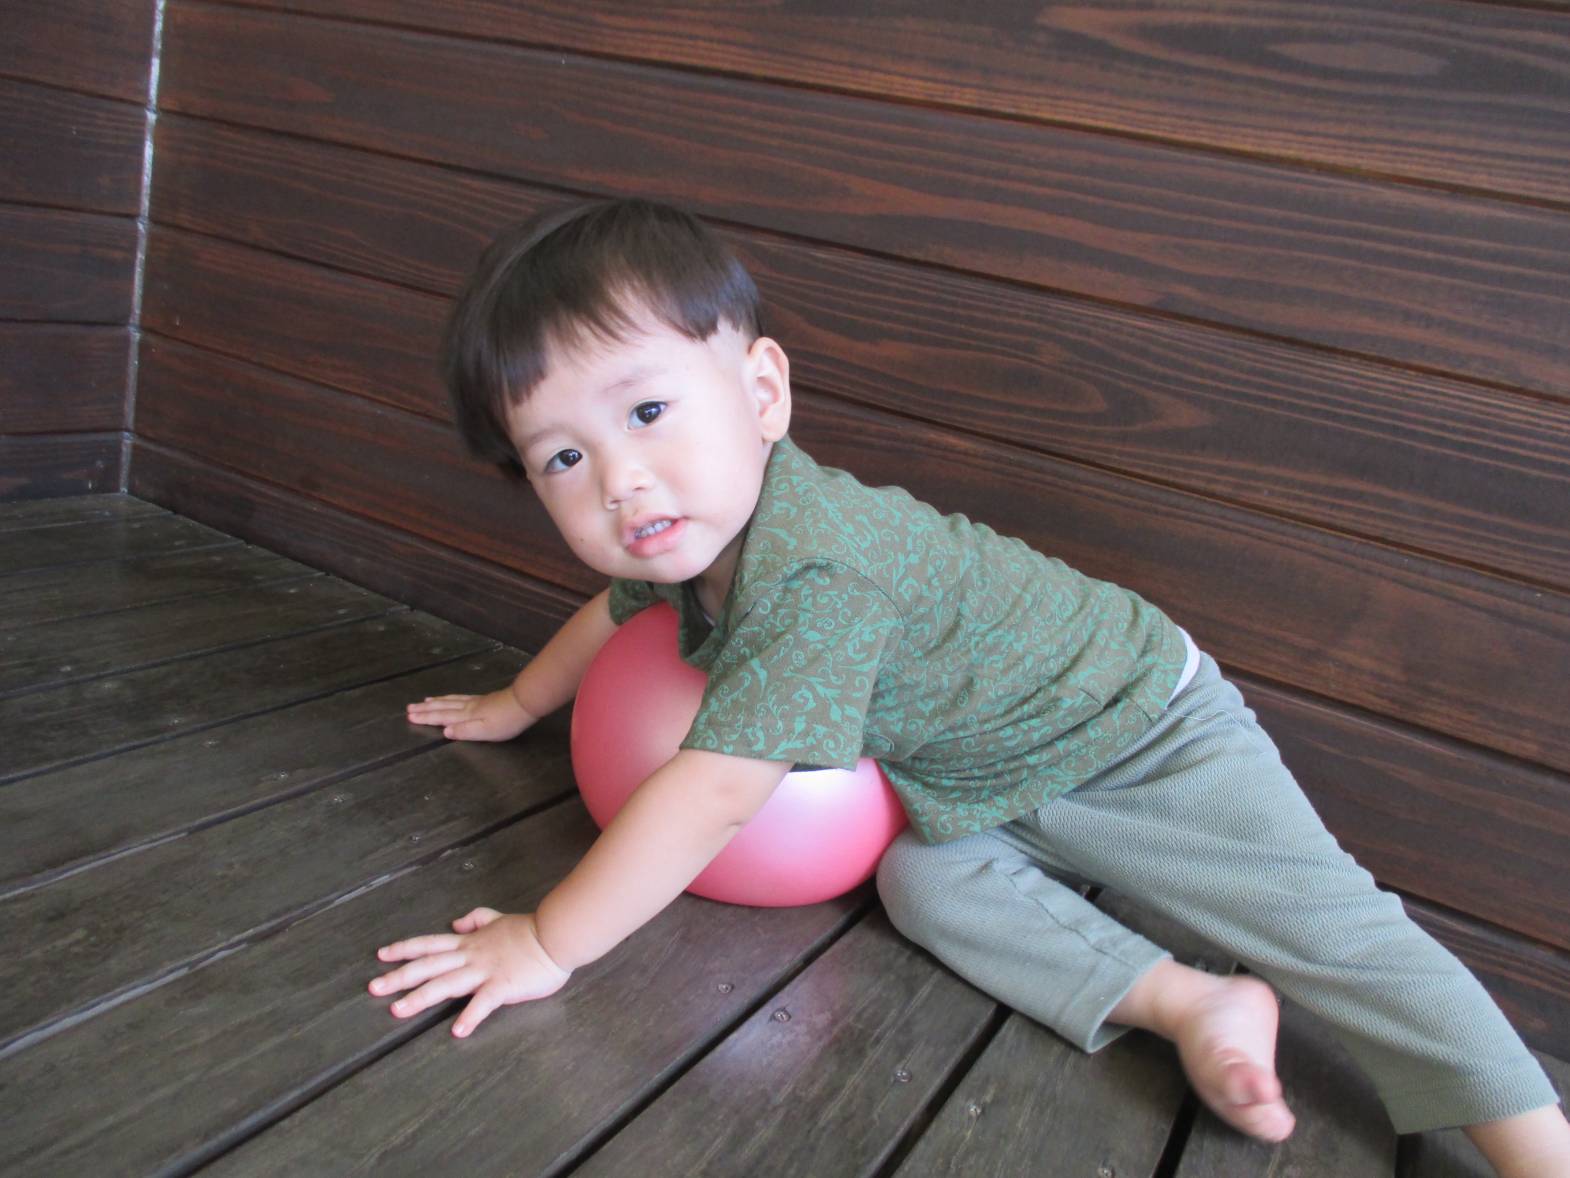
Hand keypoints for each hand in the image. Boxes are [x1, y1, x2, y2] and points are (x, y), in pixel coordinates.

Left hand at [369, 908, 571, 1036]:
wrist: (556, 936)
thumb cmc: (529, 930)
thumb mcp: (498, 918)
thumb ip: (476, 919)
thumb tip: (456, 923)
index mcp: (469, 943)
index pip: (429, 945)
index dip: (404, 949)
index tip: (381, 955)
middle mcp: (470, 957)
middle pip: (428, 966)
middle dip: (399, 977)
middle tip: (373, 988)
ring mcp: (485, 972)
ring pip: (446, 984)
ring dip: (420, 998)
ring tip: (398, 1011)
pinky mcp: (503, 986)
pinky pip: (483, 1003)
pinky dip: (470, 1016)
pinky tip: (457, 1030)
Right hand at [405, 689, 532, 741]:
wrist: (523, 703)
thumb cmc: (506, 722)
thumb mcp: (485, 731)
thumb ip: (465, 731)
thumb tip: (445, 731)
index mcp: (466, 716)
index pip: (441, 717)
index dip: (425, 718)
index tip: (409, 717)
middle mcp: (467, 707)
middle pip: (442, 707)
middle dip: (425, 709)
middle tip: (409, 708)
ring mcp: (475, 702)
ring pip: (449, 701)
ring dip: (435, 702)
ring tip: (423, 701)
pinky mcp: (483, 700)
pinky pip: (459, 697)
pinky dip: (449, 698)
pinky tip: (449, 698)